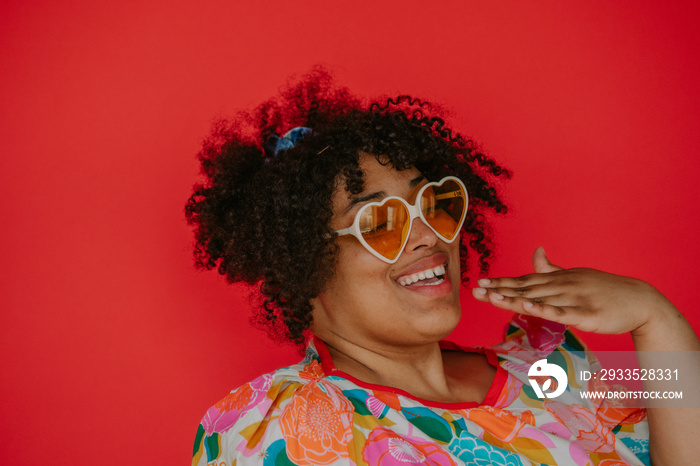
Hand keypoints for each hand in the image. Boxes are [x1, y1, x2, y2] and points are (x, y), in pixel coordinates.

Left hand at [471, 247, 673, 334]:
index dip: (501, 283)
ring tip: (492, 298)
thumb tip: (536, 252)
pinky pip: (561, 311)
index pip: (524, 281)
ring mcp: (573, 298)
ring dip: (514, 298)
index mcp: (557, 279)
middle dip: (499, 290)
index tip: (480, 284)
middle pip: (525, 289)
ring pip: (538, 299)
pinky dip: (544, 308)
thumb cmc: (604, 290)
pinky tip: (527, 306)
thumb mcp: (575, 276)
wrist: (639, 301)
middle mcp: (561, 286)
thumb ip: (552, 269)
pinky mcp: (585, 313)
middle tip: (475, 291)